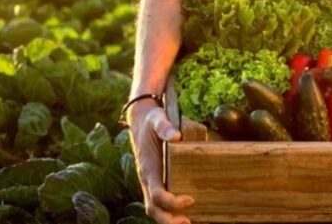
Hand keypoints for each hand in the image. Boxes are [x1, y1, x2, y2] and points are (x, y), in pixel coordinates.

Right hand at [128, 101, 194, 223]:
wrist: (141, 120)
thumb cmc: (152, 121)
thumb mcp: (157, 118)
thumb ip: (165, 126)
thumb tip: (176, 136)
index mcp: (148, 168)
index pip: (156, 193)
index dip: (171, 201)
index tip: (190, 199)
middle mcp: (147, 179)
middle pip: (153, 208)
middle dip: (168, 220)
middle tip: (187, 222)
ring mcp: (150, 182)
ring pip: (155, 208)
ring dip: (169, 219)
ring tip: (188, 222)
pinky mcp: (156, 181)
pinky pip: (160, 202)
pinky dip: (170, 211)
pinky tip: (187, 213)